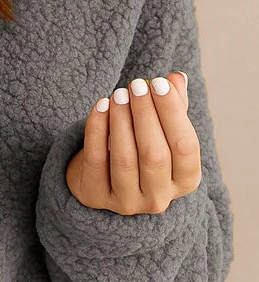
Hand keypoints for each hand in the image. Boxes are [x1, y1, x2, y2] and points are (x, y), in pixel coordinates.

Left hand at [65, 72, 201, 214]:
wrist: (104, 179)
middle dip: (145, 114)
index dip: (172, 112)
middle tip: (135, 85)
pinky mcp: (95, 197)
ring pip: (124, 159)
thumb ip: (173, 107)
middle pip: (154, 155)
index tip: (159, 83)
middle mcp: (159, 198)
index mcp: (185, 181)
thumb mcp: (162, 130)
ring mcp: (126, 202)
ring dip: (121, 121)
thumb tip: (176, 79)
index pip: (185, 146)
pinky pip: (96, 160)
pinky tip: (100, 106)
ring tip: (118, 94)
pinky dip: (97, 130)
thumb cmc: (142, 148)